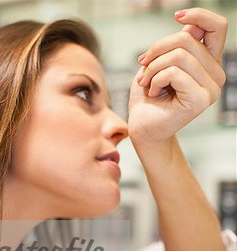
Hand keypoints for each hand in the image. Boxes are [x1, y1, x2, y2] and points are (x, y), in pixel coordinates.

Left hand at [128, 8, 227, 145]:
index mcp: (209, 63)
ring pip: (179, 55)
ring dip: (153, 67)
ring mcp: (211, 89)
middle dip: (157, 50)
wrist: (143, 126)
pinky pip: (174, 72)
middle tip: (143, 66)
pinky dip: (155, 79)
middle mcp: (215, 75)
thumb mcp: (159, 62)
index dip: (199, 15)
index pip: (217, 27)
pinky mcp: (200, 100)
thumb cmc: (148, 96)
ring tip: (147, 82)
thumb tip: (192, 26)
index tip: (176, 16)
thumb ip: (177, 46)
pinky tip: (152, 92)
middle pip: (187, 39)